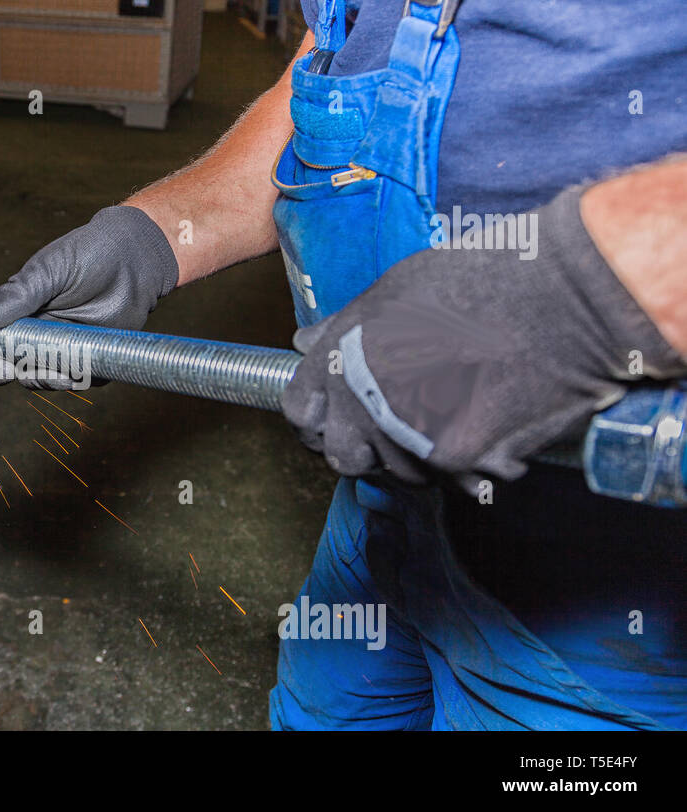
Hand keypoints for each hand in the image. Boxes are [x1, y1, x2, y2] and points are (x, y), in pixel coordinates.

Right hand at [0, 205, 178, 388]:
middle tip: (9, 371)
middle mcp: (41, 335)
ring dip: (41, 379)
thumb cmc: (88, 256)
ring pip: (46, 377)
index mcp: (23, 314)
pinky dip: (72, 380)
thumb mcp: (46, 272)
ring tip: (47, 370)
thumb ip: (15, 297)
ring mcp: (67, 348)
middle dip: (9, 373)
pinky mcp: (94, 358)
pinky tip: (71, 373)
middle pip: (16, 366)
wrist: (134, 257)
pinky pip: (80, 379)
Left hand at [282, 186, 686, 492]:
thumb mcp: (397, 288)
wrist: (565, 294)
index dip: (321, 419)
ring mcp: (405, 432)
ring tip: (460, 417)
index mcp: (341, 354)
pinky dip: (476, 466)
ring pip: (400, 473)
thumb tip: (306, 344)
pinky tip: (495, 426)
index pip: (301, 411)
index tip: (340, 420)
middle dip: (366, 450)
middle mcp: (363, 397)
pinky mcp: (454, 458)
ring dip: (423, 458)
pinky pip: (453, 480)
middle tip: (402, 431)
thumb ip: (347, 326)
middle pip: (343, 456)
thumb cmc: (487, 277)